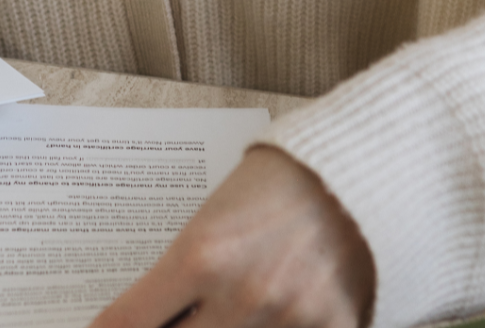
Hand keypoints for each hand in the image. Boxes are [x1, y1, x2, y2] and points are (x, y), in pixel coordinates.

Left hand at [89, 145, 374, 327]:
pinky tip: (262, 320)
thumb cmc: (277, 182)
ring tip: (214, 318)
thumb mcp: (215, 215)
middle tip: (167, 321)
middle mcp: (238, 294)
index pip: (129, 320)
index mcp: (199, 253)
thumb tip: (154, 312)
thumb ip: (185, 269)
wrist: (355, 171)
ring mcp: (287, 320)